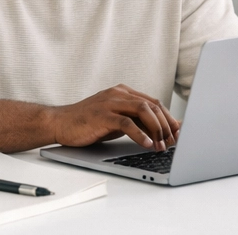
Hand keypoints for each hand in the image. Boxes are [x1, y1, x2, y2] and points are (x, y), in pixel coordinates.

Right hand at [49, 84, 180, 150]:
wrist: (60, 123)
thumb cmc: (89, 123)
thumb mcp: (117, 120)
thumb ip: (137, 121)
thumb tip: (164, 130)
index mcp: (122, 92)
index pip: (154, 102)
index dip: (169, 119)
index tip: (178, 135)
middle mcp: (117, 94)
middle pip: (151, 105)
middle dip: (166, 125)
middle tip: (172, 143)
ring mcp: (108, 103)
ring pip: (142, 110)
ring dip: (156, 129)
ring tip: (160, 145)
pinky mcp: (100, 115)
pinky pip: (126, 122)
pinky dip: (139, 134)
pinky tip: (146, 144)